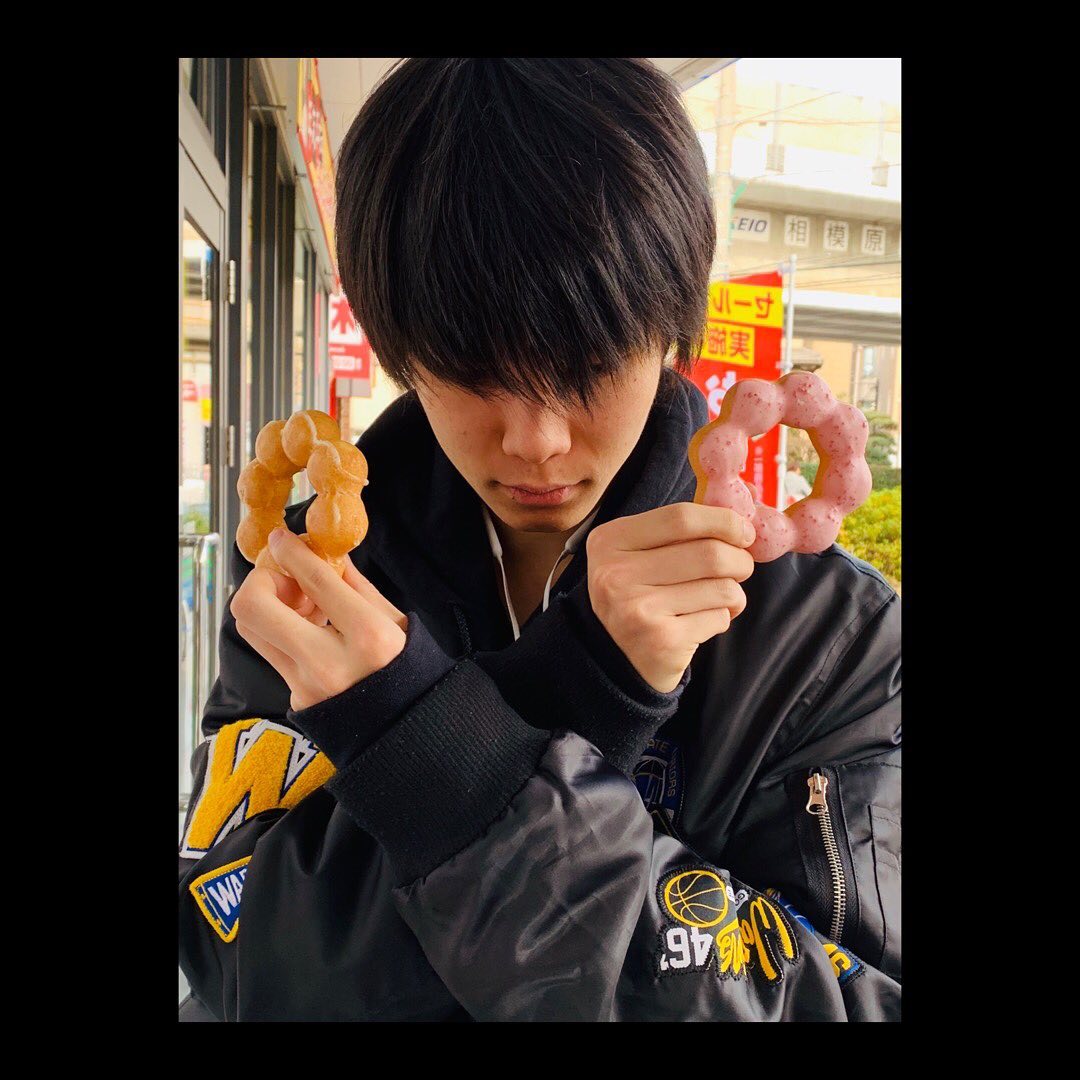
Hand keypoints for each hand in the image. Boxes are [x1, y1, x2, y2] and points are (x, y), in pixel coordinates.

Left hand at [230, 528, 407, 710]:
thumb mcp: (395, 619)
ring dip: (267, 606)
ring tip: (299, 604)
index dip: (291, 552)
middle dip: (258, 580)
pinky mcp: (296, 699)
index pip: (314, 581)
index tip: (282, 538)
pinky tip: (309, 630)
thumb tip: (326, 552)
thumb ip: (356, 584)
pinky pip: (273, 653)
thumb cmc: (410, 669)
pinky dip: (283, 631)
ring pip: (252, 630)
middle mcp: (329, 662)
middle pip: (254, 608)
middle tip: (282, 576)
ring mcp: (307, 685)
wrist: (407, 728)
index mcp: (368, 635)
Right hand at [584, 502, 754, 692]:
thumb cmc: (642, 594)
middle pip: (709, 552)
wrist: (619, 659)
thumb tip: (747, 507)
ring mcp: (637, 610)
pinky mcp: (661, 641)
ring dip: (734, 592)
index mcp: (610, 541)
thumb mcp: (642, 553)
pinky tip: (703, 622)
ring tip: (722, 598)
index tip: (744, 531)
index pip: (681, 517)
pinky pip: (719, 617)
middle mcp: (616, 574)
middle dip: (740, 560)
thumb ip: (684, 529)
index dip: (723, 520)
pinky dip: (722, 617)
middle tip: (742, 567)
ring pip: (721, 587)